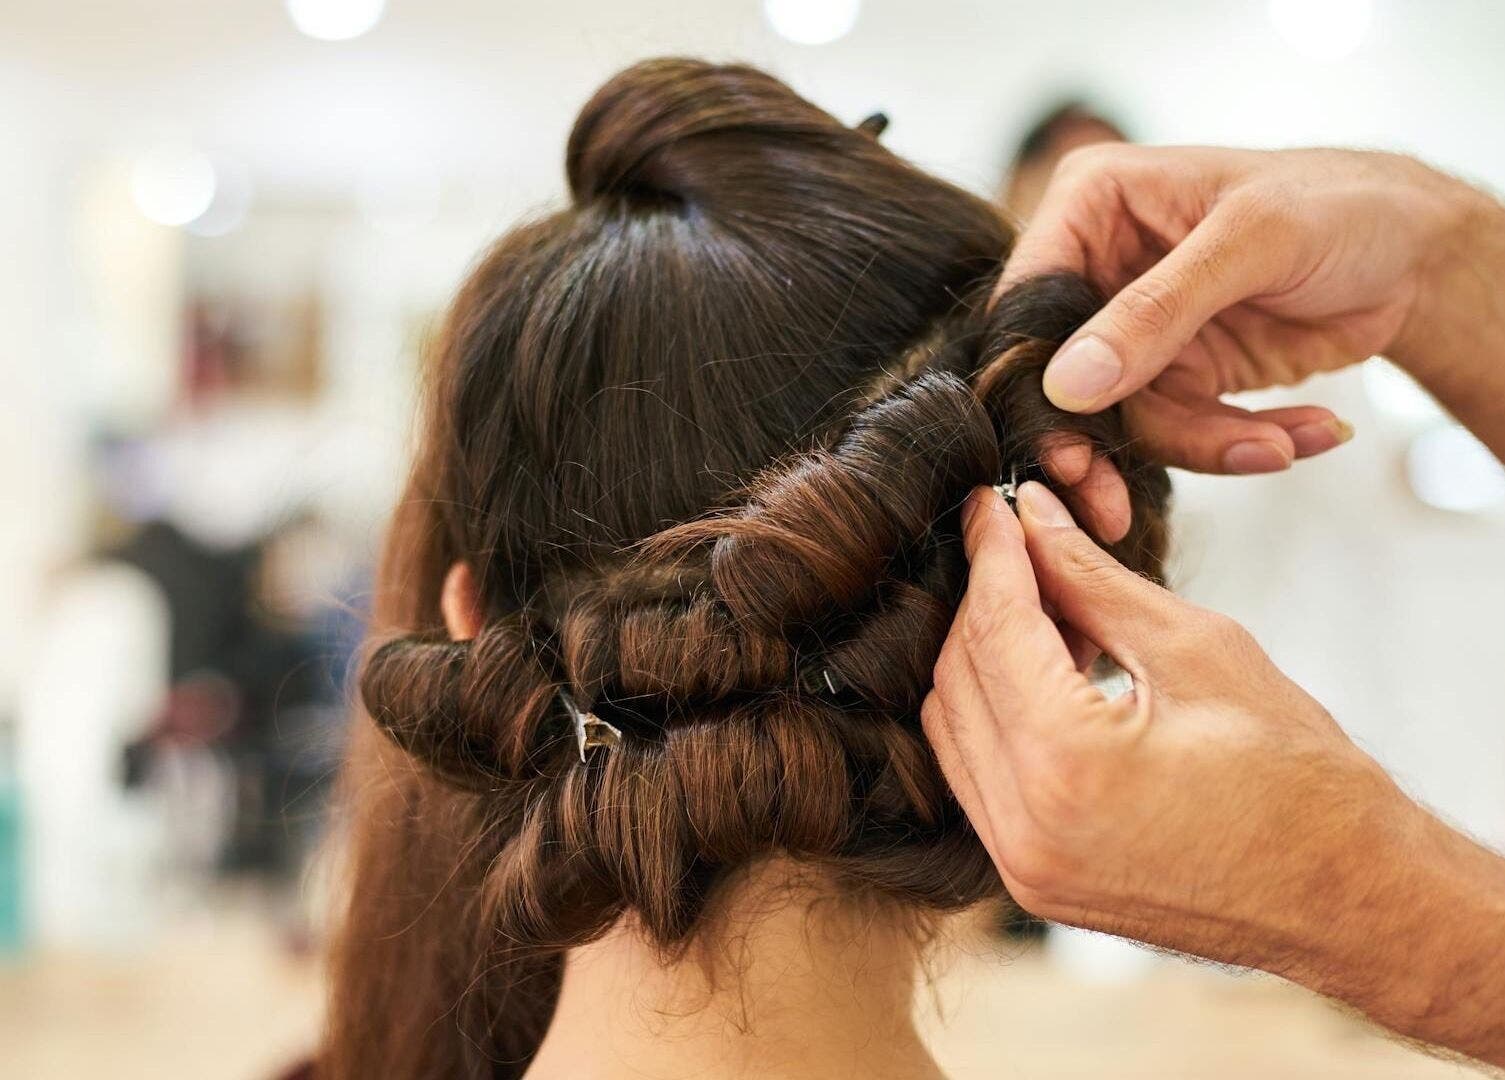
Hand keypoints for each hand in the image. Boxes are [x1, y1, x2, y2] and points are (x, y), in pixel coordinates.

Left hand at [924, 480, 1397, 959]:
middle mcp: (1025, 828)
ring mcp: (1023, 866)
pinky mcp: (1032, 881)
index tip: (993, 505)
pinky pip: (976, 778)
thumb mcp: (1198, 648)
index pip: (994, 629)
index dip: (992, 555)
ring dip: (984, 658)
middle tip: (1024, 548)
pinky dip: (995, 716)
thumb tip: (1032, 518)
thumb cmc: (1303, 778)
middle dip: (985, 602)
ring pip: (953, 728)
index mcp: (1068, 766)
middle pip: (958, 678)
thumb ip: (1094, 579)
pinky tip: (1045, 676)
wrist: (1350, 899)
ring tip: (1047, 612)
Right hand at [1007, 146, 1479, 532]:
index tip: (1064, 450)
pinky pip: (1182, 434)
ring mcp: (1134, 330)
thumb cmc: (1340, 204)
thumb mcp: (1251, 241)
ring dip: (1205, 444)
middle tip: (1113, 507)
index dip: (1035, 380)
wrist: (1415, 253)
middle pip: (1062, 378)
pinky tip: (1308, 433)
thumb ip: (1155, 311)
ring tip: (1283, 445)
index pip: (1029, 303)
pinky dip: (1241, 445)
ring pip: (1126, 420)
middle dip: (1103, 446)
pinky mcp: (1176, 377)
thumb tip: (1067, 384)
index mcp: (1092, 204)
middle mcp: (1098, 268)